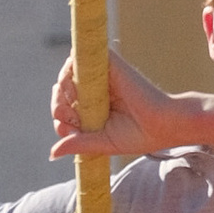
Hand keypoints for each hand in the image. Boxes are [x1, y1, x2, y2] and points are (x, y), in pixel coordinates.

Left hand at [50, 45, 205, 165]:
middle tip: (67, 117)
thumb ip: (77, 144)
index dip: (60, 117)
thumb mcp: (101, 143)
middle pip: (63, 90)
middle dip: (58, 104)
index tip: (66, 129)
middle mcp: (96, 91)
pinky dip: (71, 70)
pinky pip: (82, 58)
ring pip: (68, 73)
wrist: (162, 124)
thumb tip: (52, 154)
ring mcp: (102, 77)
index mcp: (95, 109)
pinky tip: (75, 87)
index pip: (66, 108)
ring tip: (71, 104)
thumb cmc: (138, 136)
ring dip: (62, 89)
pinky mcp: (109, 64)